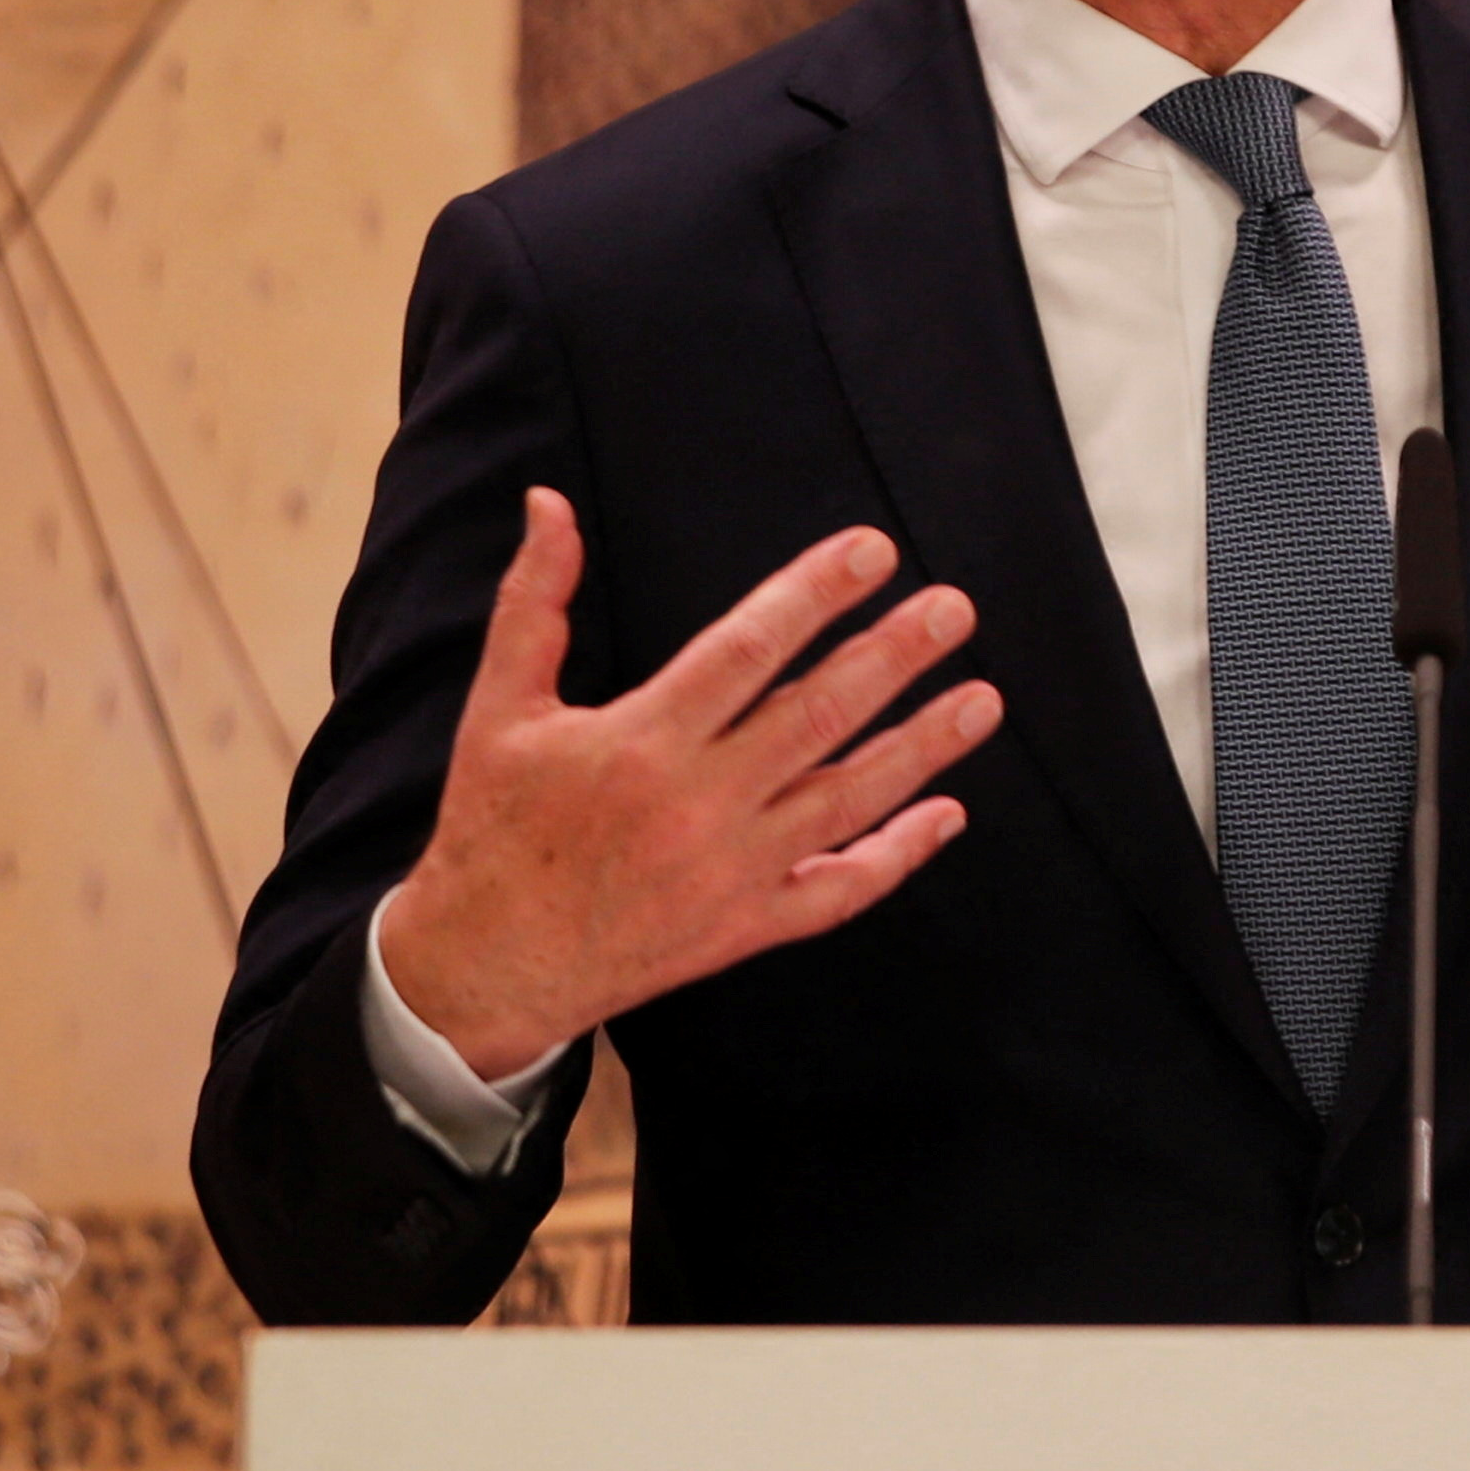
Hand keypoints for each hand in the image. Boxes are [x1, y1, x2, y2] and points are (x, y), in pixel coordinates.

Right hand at [378, 495, 1001, 1075]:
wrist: (485, 966)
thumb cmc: (494, 827)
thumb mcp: (497, 708)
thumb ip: (533, 603)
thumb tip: (548, 504)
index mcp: (640, 740)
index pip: (748, 647)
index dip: (815, 593)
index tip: (874, 551)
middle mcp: (697, 804)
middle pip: (817, 715)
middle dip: (893, 657)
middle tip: (957, 608)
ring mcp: (731, 872)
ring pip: (848, 800)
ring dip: (922, 747)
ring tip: (983, 698)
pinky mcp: (745, 928)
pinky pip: (839, 891)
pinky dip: (898, 856)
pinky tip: (949, 815)